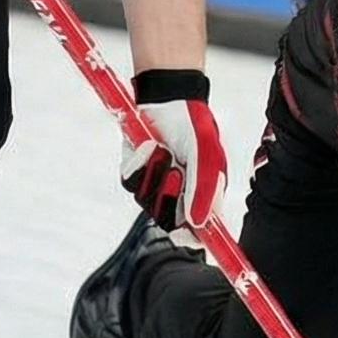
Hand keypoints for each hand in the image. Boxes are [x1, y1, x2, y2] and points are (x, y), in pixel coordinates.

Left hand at [122, 68, 228, 244]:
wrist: (168, 98)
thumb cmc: (195, 126)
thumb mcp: (207, 157)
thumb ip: (203, 191)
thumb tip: (198, 224)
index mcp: (201, 195)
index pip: (198, 230)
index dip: (193, 239)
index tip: (188, 237)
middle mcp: (177, 194)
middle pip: (167, 220)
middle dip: (168, 198)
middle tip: (176, 173)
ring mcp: (154, 184)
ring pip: (146, 201)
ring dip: (154, 176)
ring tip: (164, 151)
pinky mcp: (135, 172)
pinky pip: (130, 182)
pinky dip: (140, 164)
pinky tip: (150, 146)